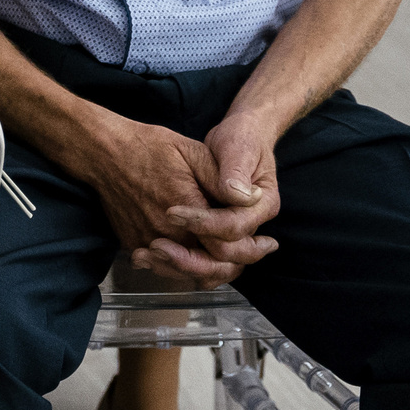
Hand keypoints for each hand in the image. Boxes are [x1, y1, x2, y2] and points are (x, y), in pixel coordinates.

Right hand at [71, 117, 276, 288]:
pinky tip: (194, 256)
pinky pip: (161, 266)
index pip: (224, 249)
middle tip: (251, 255)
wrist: (102, 152)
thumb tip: (251, 199)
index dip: (250, 250)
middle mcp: (165, 233)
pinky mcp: (132, 242)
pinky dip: (181, 266)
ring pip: (184, 272)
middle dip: (233, 266)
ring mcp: (145, 241)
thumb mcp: (192, 152)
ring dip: (208, 270)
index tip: (267, 244)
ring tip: (227, 260)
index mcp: (186, 210)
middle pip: (207, 269)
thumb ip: (222, 180)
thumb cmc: (148, 147)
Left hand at [163, 112, 282, 274]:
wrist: (240, 140)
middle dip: (191, 258)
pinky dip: (175, 266)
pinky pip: (200, 264)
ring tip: (146, 255)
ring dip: (180, 267)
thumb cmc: (241, 140)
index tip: (171, 212)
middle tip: (156, 246)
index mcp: (262, 205)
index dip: (204, 223)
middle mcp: (250, 227)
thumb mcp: (238, 147)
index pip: (235, 227)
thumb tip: (235, 194)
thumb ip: (234, 171)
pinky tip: (148, 257)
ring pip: (213, 269)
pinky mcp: (216, 238)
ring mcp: (233, 235)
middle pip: (226, 259)